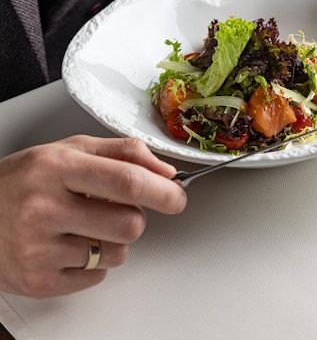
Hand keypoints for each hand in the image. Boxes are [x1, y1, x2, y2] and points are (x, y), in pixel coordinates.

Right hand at [0, 136, 186, 297]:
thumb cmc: (24, 179)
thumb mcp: (69, 149)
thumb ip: (122, 153)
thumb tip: (165, 171)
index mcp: (56, 168)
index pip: (126, 180)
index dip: (162, 190)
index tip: (177, 195)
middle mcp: (45, 208)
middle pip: (129, 224)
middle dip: (136, 216)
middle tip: (117, 208)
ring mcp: (39, 249)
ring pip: (116, 253)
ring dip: (114, 240)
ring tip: (86, 225)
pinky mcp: (38, 281)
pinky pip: (96, 277)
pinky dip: (94, 262)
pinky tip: (70, 244)